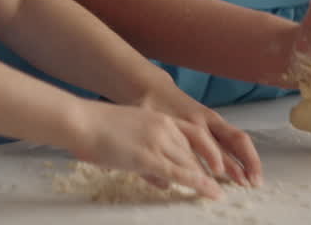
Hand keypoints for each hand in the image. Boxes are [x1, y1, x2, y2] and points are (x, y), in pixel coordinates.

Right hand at [67, 100, 225, 199]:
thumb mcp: (129, 137)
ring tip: (221, 191)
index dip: (208, 154)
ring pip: (190, 163)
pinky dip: (200, 183)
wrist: (81, 121)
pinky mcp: (149, 157)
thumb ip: (148, 157)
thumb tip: (162, 181)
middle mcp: (164, 127)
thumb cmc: (97, 129)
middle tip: (229, 181)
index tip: (218, 166)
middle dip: (211, 169)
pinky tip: (212, 192)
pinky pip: (181, 173)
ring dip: (207, 178)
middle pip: (194, 153)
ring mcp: (157, 142)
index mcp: (159, 119)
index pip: (192, 138)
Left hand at [132, 86, 262, 186]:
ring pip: (238, 138)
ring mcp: (212, 119)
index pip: (209, 146)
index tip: (221, 181)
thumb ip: (155, 141)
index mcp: (188, 120)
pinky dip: (245, 154)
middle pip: (230, 141)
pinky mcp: (215, 120)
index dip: (217, 163)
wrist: (152, 87)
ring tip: (256, 181)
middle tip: (249, 185)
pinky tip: (249, 171)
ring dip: (249, 160)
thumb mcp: (148, 123)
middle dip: (241, 164)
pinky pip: (235, 136)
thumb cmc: (148, 108)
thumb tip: (159, 172)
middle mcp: (204, 120)